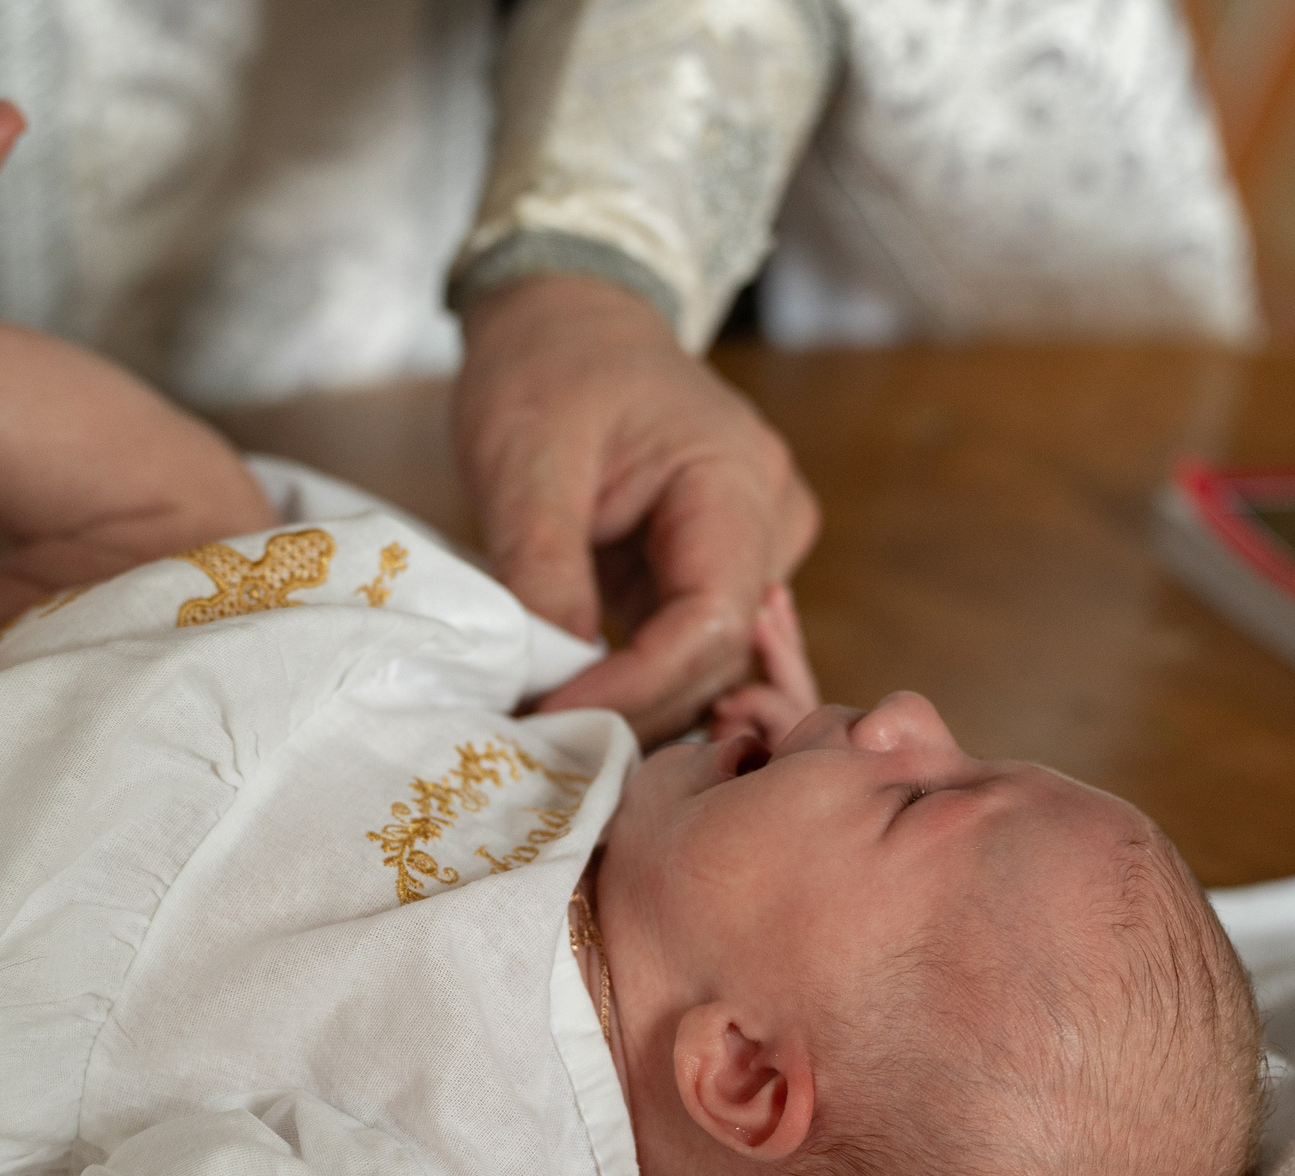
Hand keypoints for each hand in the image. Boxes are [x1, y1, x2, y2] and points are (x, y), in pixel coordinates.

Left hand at [455, 272, 819, 742]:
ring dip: (635, 705)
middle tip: (533, 739)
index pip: (713, 619)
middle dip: (629, 706)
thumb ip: (542, 564)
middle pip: (720, 656)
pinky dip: (636, 681)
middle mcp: (769, 521)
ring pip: (711, 665)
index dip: (636, 683)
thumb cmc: (548, 367)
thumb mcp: (524, 458)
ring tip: (549, 729)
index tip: (553, 714)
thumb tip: (552, 672)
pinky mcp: (716, 569)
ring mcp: (751, 549)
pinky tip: (577, 703)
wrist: (566, 318)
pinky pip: (692, 648)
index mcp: (736, 480)